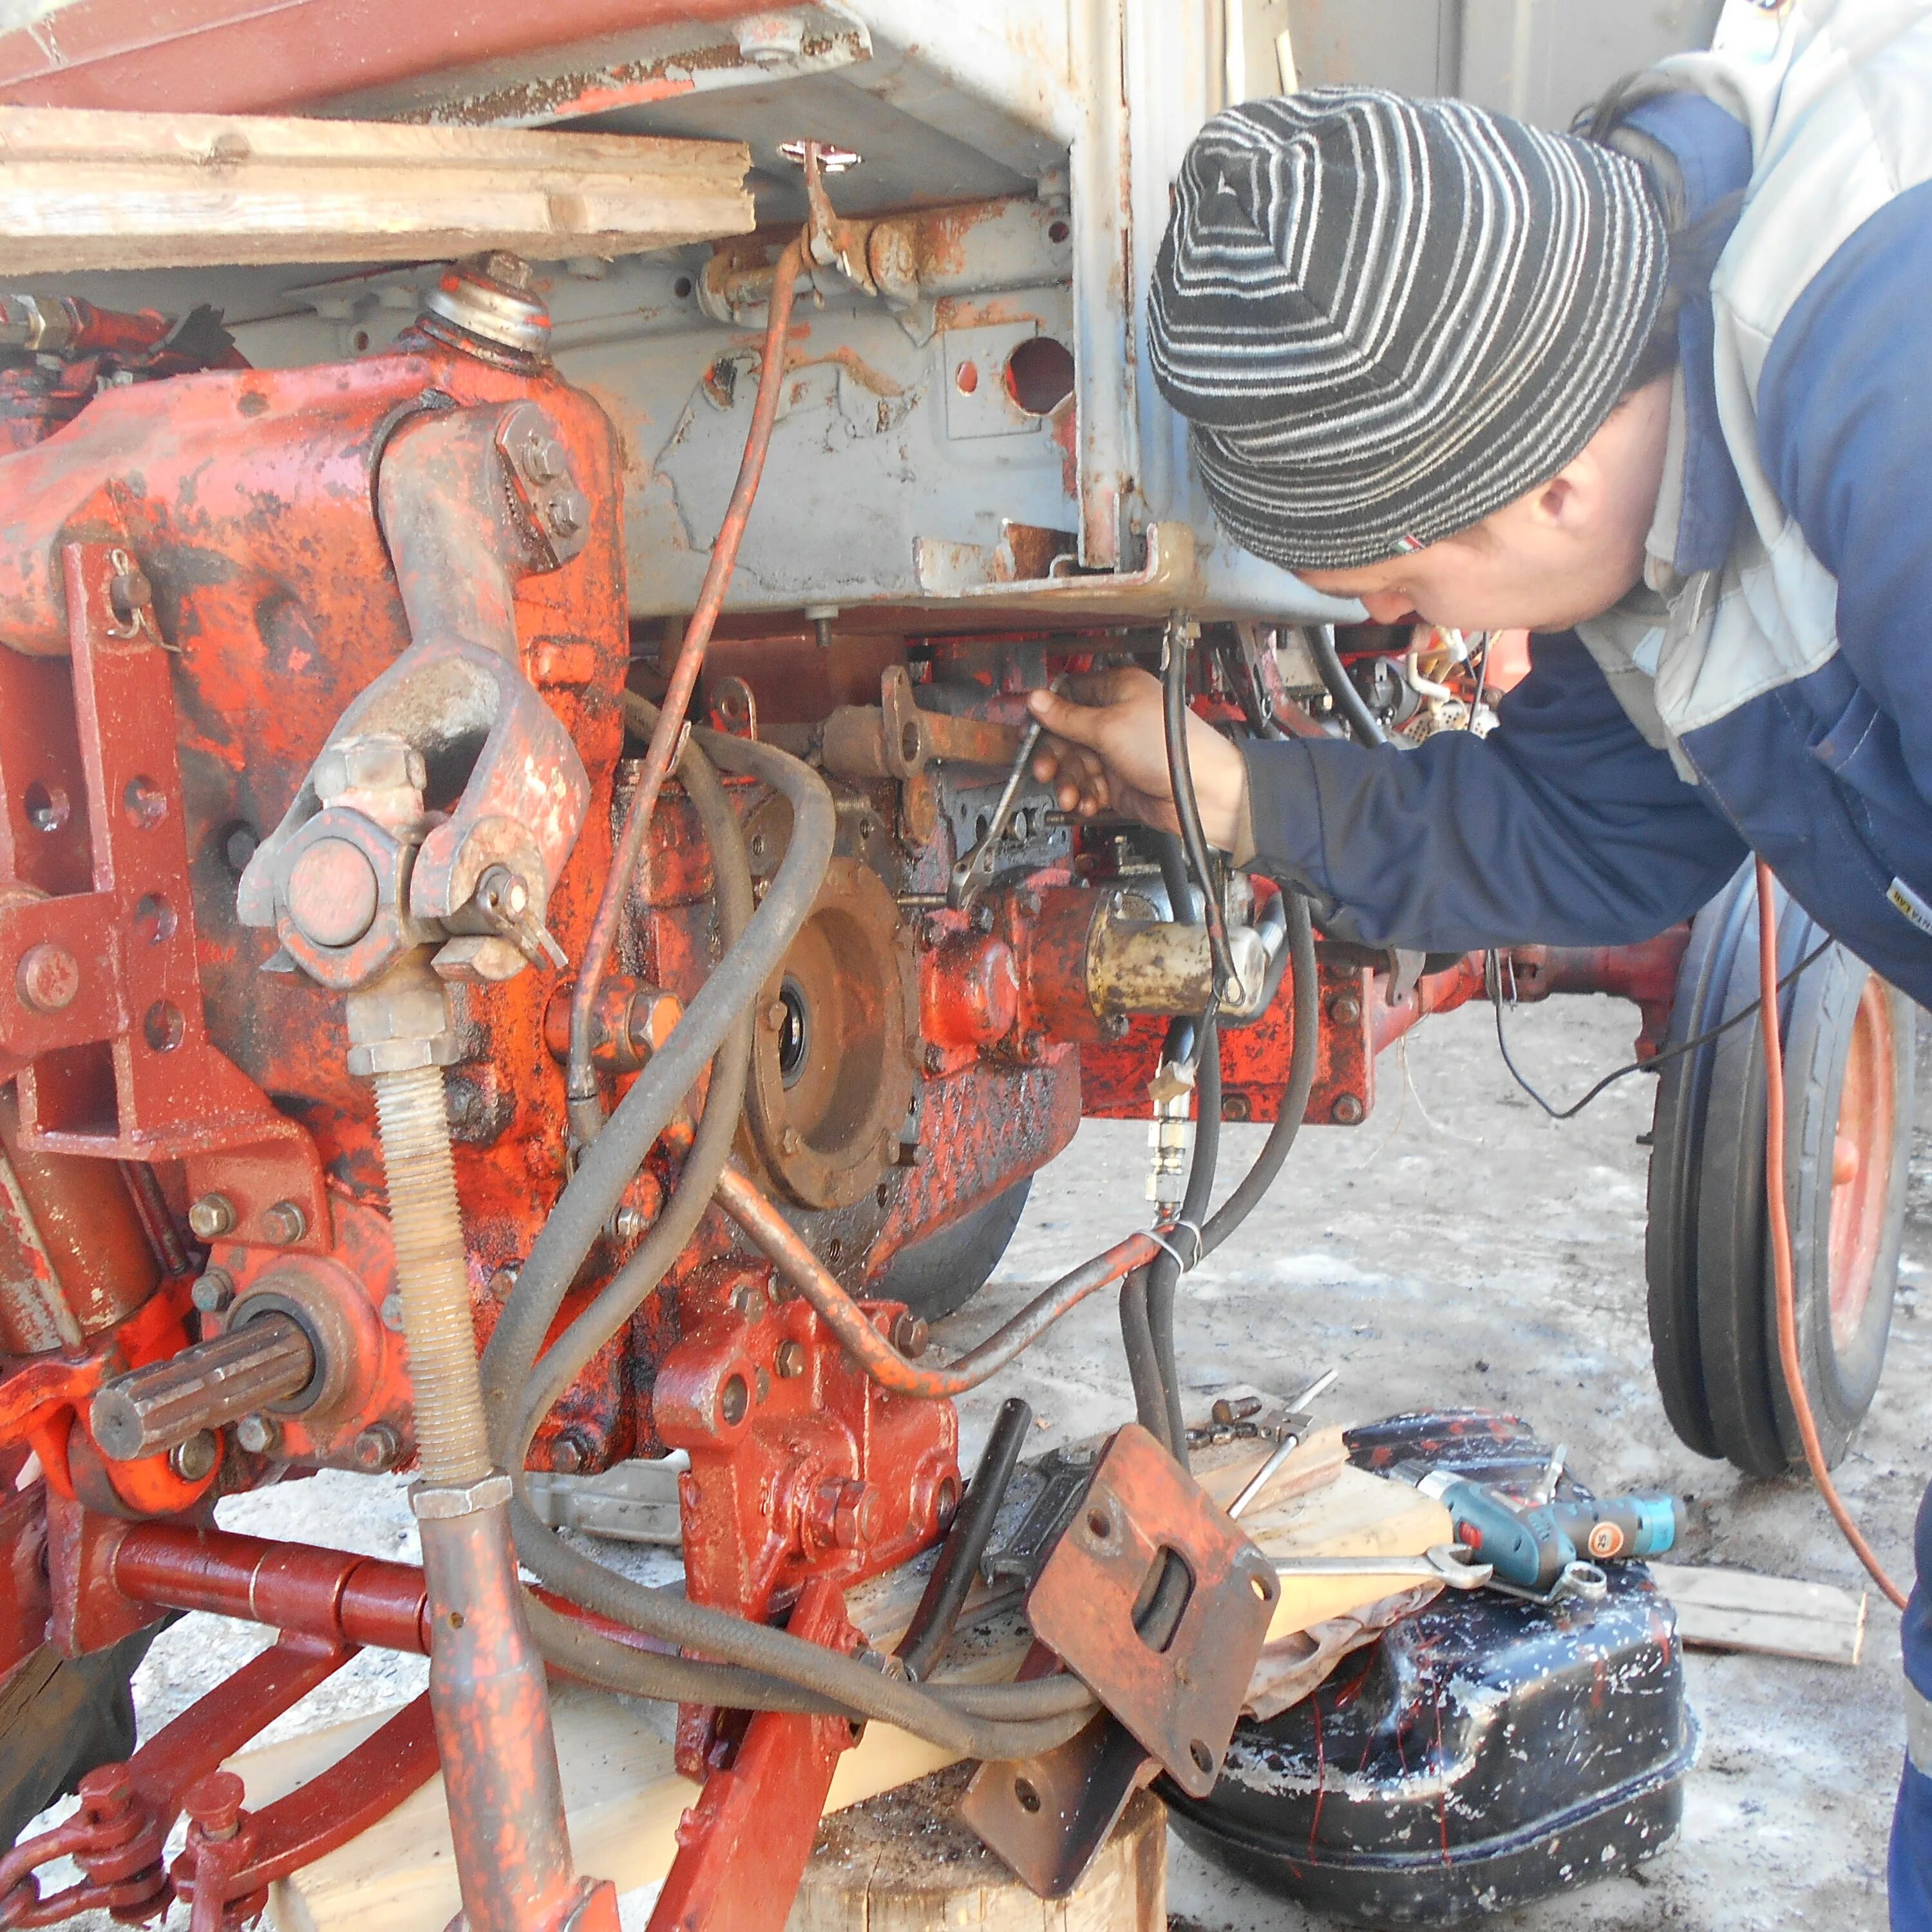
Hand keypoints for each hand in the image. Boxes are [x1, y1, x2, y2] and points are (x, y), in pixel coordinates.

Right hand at [1025, 667, 1249, 851]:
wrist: (1199, 794)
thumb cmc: (1171, 749)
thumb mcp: (1110, 727)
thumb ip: (1068, 717)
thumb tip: (1037, 700)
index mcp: (1118, 690)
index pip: (1070, 695)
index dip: (1048, 713)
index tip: (1031, 730)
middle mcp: (1116, 717)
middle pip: (1067, 734)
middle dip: (1055, 756)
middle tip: (1045, 771)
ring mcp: (1117, 750)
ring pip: (1075, 764)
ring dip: (1069, 781)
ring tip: (1071, 795)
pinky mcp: (1119, 780)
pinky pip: (1089, 786)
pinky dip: (1085, 795)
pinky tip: (1089, 803)